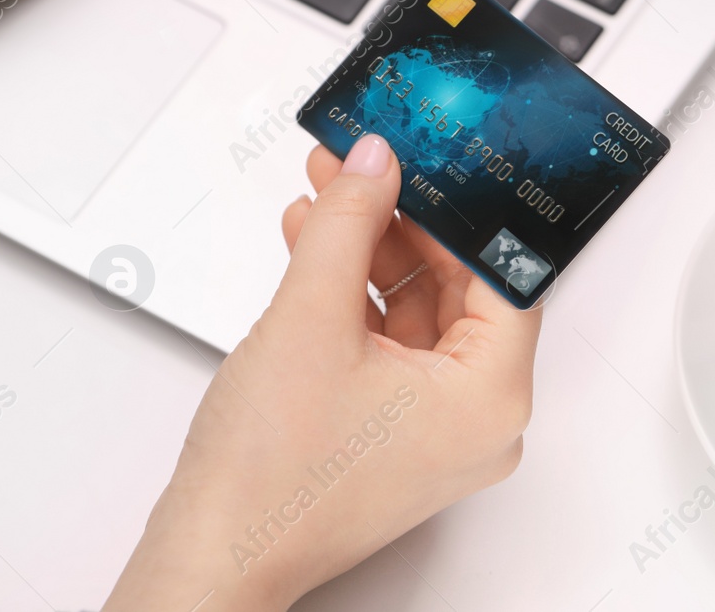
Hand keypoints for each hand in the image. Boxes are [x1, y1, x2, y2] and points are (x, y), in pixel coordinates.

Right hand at [104, 135, 542, 610]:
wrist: (214, 551)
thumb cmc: (270, 475)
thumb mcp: (311, 316)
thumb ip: (348, 224)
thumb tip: (375, 165)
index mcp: (490, 398)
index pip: (500, 274)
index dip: (457, 210)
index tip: (425, 163)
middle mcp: (477, 421)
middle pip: (458, 290)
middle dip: (400, 222)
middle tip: (361, 170)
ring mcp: (435, 432)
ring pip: (418, 314)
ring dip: (368, 254)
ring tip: (323, 201)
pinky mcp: (394, 436)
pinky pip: (390, 347)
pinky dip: (353, 299)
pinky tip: (312, 253)